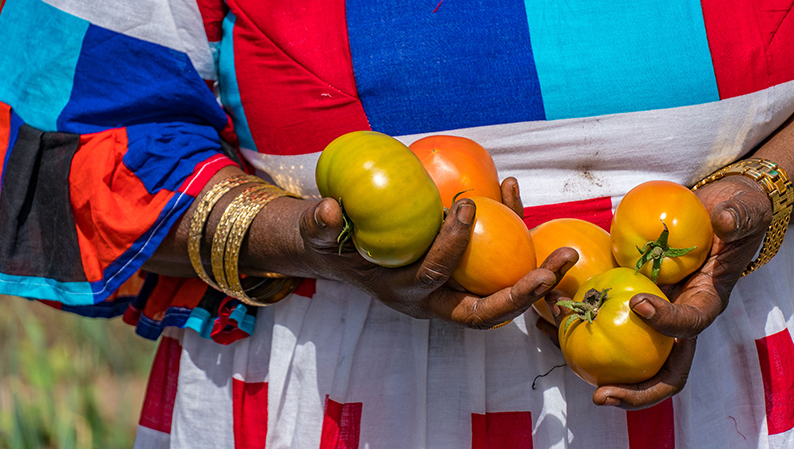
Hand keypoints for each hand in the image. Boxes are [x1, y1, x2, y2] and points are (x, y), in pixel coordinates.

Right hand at [299, 177, 578, 327]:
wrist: (339, 253)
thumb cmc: (329, 243)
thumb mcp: (316, 236)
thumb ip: (319, 225)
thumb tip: (329, 210)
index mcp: (403, 293)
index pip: (435, 278)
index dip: (452, 247)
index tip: (463, 204)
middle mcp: (433, 299)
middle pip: (485, 310)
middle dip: (524, 293)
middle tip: (558, 266)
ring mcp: (451, 289)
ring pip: (499, 292)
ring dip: (535, 274)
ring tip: (566, 248)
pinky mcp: (460, 273)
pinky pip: (493, 260)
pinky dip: (510, 231)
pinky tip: (512, 190)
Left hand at [539, 175, 771, 408]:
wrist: (711, 213)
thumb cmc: (732, 213)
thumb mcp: (743, 209)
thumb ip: (737, 215)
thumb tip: (723, 221)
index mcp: (704, 303)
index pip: (690, 326)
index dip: (667, 323)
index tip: (638, 304)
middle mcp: (677, 320)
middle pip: (661, 370)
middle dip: (634, 390)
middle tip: (601, 395)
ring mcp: (650, 316)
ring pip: (623, 354)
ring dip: (588, 360)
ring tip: (553, 345)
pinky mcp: (626, 304)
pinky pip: (598, 320)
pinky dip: (572, 322)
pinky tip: (543, 316)